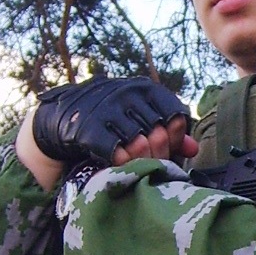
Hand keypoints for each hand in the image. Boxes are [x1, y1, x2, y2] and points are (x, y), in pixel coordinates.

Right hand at [17, 76, 197, 189]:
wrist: (62, 117)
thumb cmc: (109, 119)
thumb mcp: (138, 116)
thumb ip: (168, 130)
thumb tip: (193, 149)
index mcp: (145, 88)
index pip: (176, 116)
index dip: (174, 138)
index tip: (165, 148)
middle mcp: (129, 94)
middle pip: (160, 135)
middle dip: (157, 155)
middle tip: (149, 163)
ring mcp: (109, 109)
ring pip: (141, 146)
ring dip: (140, 162)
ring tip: (135, 166)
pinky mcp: (90, 128)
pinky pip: (116, 153)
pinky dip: (121, 164)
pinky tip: (118, 165)